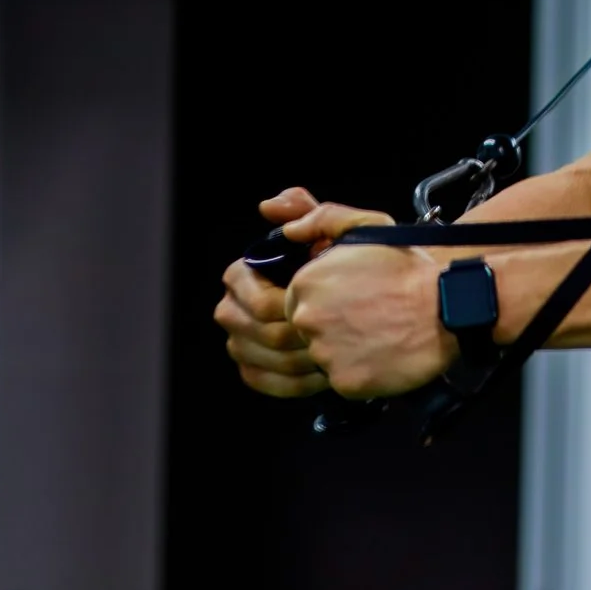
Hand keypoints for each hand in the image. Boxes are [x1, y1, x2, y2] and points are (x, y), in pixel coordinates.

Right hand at [214, 188, 335, 398]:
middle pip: (261, 334)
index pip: (261, 303)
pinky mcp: (251, 368)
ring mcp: (238, 341)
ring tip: (338, 352)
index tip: (327, 306)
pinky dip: (297, 383)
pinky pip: (266, 382)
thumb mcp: (336, 229)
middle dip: (302, 337)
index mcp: (241, 274)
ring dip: (304, 360)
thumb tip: (268, 206)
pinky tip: (326, 374)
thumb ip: (307, 211)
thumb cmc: (345, 262)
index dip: (294, 310)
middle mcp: (231, 308)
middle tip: (339, 334)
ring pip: (264, 359)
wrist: (359, 301)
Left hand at [280, 197, 454, 400]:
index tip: (354, 301)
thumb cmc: (410, 269)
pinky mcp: (345, 382)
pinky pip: (343, 381)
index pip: (298, 303)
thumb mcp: (368, 226)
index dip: (327, 303)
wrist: (449, 305)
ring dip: (347, 350)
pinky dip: (361, 372)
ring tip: (379, 335)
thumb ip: (321, 219)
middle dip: (334, 327)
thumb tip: (289, 231)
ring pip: (325, 357)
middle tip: (368, 319)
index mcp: (307, 283)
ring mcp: (325, 353)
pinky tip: (384, 354)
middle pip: (308, 331)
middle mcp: (307, 319)